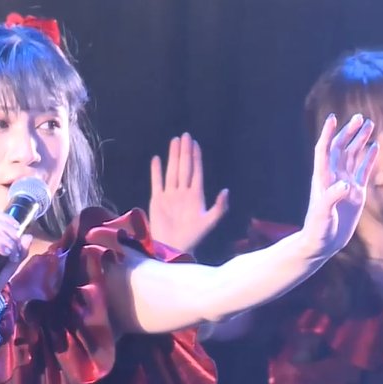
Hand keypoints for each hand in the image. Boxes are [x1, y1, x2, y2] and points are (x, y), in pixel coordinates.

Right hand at [148, 133, 228, 252]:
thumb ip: (219, 207)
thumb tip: (226, 190)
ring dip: (172, 157)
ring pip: (172, 171)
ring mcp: (169, 195)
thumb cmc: (193, 237)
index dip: (196, 157)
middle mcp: (183, 192)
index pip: (196, 172)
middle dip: (185, 152)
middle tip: (185, 136)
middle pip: (184, 167)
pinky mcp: (157, 199)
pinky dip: (156, 171)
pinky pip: (157, 182)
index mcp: (196, 195)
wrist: (173, 247)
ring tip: (174, 142)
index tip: (196, 144)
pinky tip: (156, 159)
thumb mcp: (209, 222)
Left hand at [300, 113, 376, 258]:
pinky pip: (362, 170)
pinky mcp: (355, 193)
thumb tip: (346, 184)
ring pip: (353, 156)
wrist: (321, 243)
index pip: (324, 151)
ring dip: (360, 140)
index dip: (327, 134)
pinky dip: (368, 158)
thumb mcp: (323, 215)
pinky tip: (374, 146)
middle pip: (341, 149)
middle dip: (349, 132)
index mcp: (323, 179)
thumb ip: (332, 198)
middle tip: (360, 117)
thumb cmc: (317, 231)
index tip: (332, 118)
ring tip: (369, 124)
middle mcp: (333, 178)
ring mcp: (345, 184)